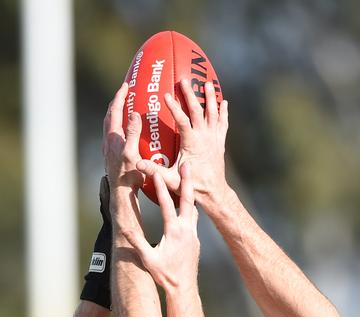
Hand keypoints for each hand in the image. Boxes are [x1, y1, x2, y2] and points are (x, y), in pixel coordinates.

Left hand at [103, 82, 143, 192]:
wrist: (121, 193)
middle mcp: (108, 141)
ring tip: (125, 109)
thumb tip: (135, 114)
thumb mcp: (132, 153)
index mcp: (113, 137)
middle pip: (110, 116)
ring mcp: (108, 149)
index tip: (126, 85)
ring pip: (110, 126)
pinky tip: (125, 131)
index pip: (115, 111)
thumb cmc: (128, 176)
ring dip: (116, 114)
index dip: (120, 96)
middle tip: (125, 93)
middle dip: (116, 103)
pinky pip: (113, 135)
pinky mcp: (111, 156)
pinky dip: (118, 126)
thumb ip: (133, 133)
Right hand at [125, 162, 199, 294]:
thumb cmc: (165, 276)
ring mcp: (193, 234)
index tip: (156, 172)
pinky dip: (191, 207)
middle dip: (186, 180)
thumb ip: (137, 243)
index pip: (166, 204)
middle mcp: (187, 229)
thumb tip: (124, 228)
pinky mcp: (195, 239)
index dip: (160, 187)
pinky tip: (189, 204)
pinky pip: (194, 218)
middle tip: (187, 162)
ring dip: (190, 192)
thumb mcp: (148, 259)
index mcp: (174, 232)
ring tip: (189, 178)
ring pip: (193, 207)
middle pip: (187, 199)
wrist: (184, 288)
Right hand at [136, 79, 228, 209]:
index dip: (174, 108)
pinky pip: (223, 123)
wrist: (214, 193)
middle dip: (190, 94)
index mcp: (192, 143)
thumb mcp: (170, 180)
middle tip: (184, 80)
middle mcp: (205, 137)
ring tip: (206, 82)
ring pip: (213, 113)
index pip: (183, 121)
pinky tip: (223, 101)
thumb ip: (154, 171)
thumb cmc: (192, 186)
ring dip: (209, 97)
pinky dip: (223, 112)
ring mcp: (214, 138)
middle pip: (198, 110)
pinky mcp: (220, 142)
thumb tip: (137, 164)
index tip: (166, 95)